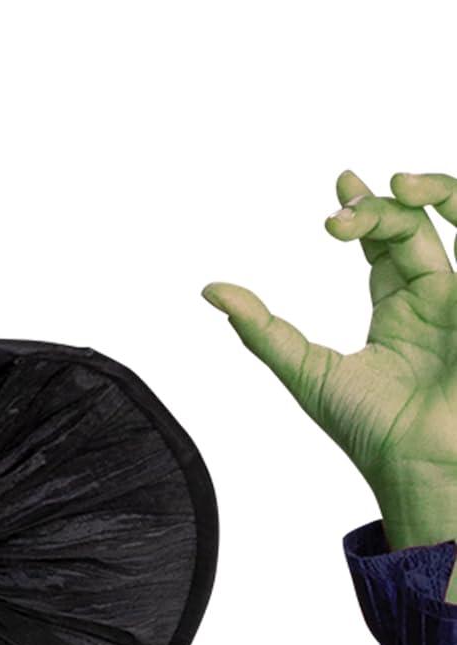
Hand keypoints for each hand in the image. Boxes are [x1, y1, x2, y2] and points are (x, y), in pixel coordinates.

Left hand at [202, 170, 456, 576]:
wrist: (420, 464)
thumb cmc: (371, 429)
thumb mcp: (306, 371)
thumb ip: (262, 329)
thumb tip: (211, 290)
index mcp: (401, 310)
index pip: (386, 241)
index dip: (366, 208)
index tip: (341, 180)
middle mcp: (439, 299)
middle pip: (413, 226)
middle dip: (377, 207)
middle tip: (337, 220)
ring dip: (437, 192)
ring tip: (396, 187)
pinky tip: (432, 201)